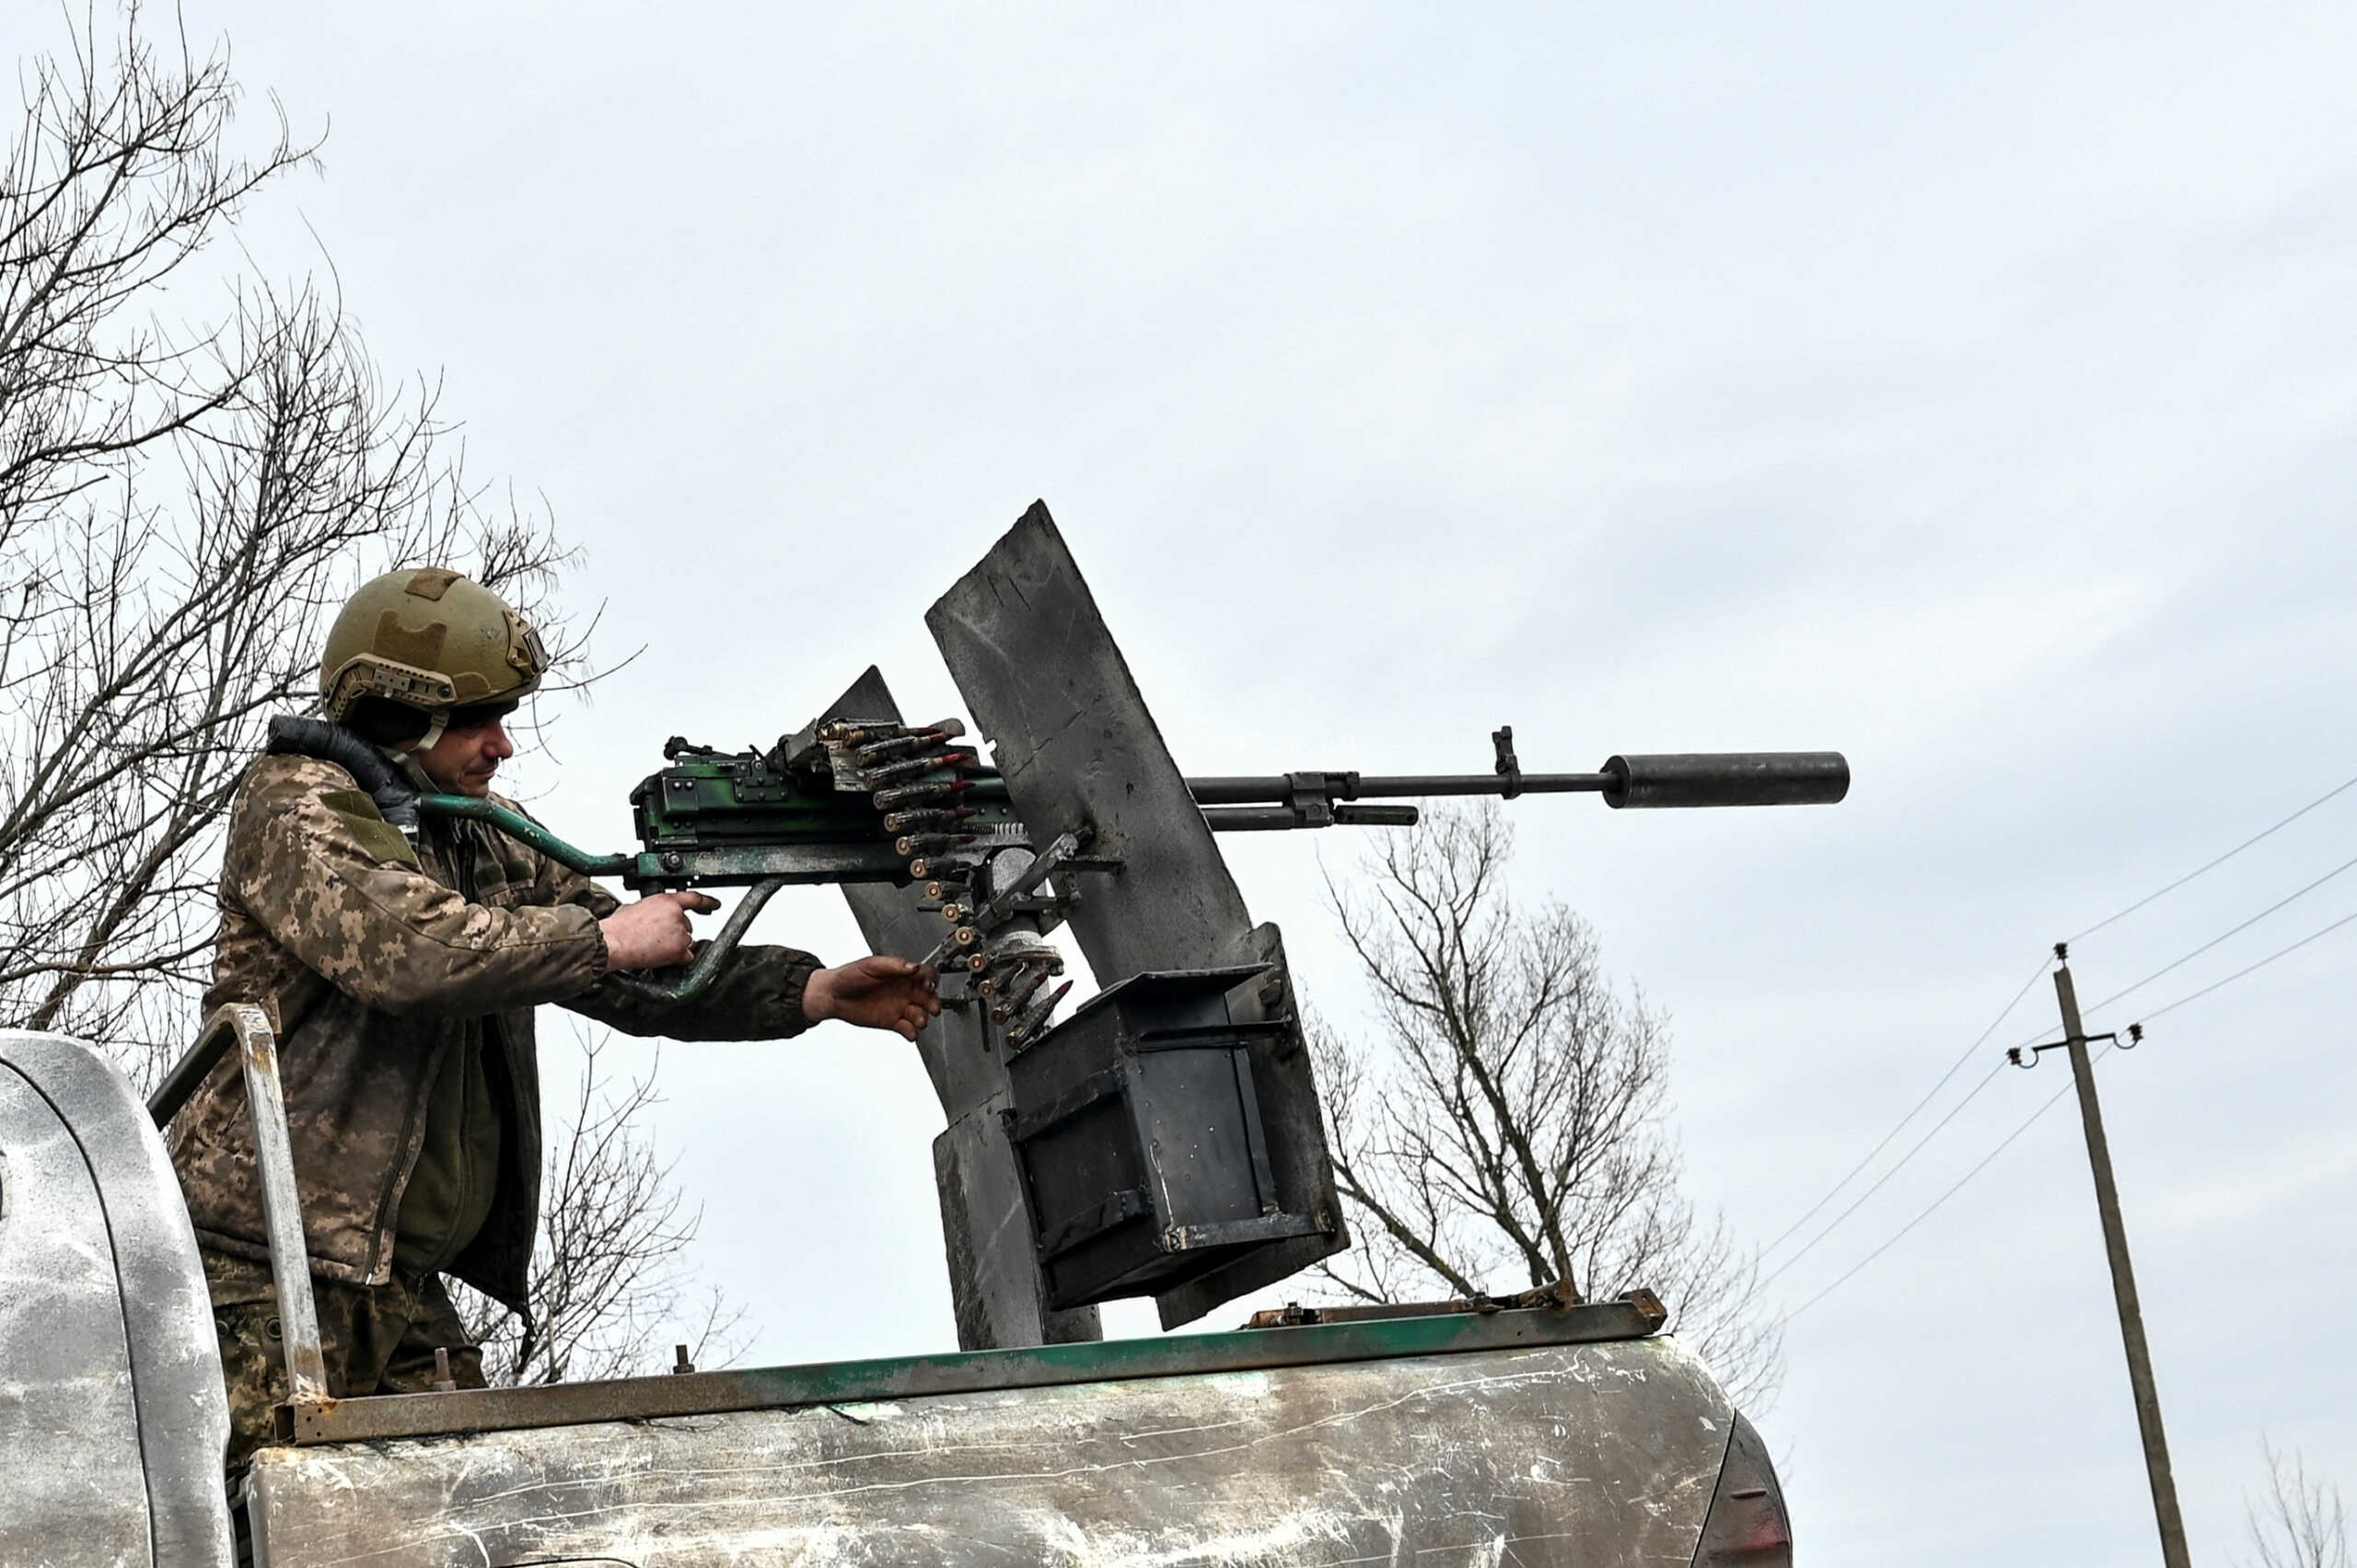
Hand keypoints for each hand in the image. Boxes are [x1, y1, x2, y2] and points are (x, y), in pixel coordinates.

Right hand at [598, 892, 720, 969]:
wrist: (614, 942)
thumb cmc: (619, 928)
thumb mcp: (636, 907)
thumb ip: (653, 909)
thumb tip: (653, 915)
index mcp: (666, 901)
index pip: (694, 899)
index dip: (707, 902)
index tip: (715, 905)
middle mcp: (677, 915)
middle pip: (687, 926)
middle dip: (675, 933)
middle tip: (656, 938)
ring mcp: (680, 933)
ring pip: (686, 942)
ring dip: (674, 946)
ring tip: (653, 947)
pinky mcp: (679, 950)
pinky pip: (686, 957)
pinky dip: (677, 959)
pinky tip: (661, 957)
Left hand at [802, 956, 940, 1039]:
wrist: (832, 995)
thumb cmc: (849, 976)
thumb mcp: (871, 965)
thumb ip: (894, 965)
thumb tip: (914, 967)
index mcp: (901, 973)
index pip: (925, 975)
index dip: (931, 980)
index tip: (928, 985)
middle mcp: (903, 990)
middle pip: (928, 996)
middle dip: (933, 1002)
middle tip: (932, 1007)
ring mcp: (899, 1006)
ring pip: (920, 1013)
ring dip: (923, 1018)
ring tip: (919, 1020)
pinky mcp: (892, 1022)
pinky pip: (907, 1028)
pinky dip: (912, 1032)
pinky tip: (911, 1033)